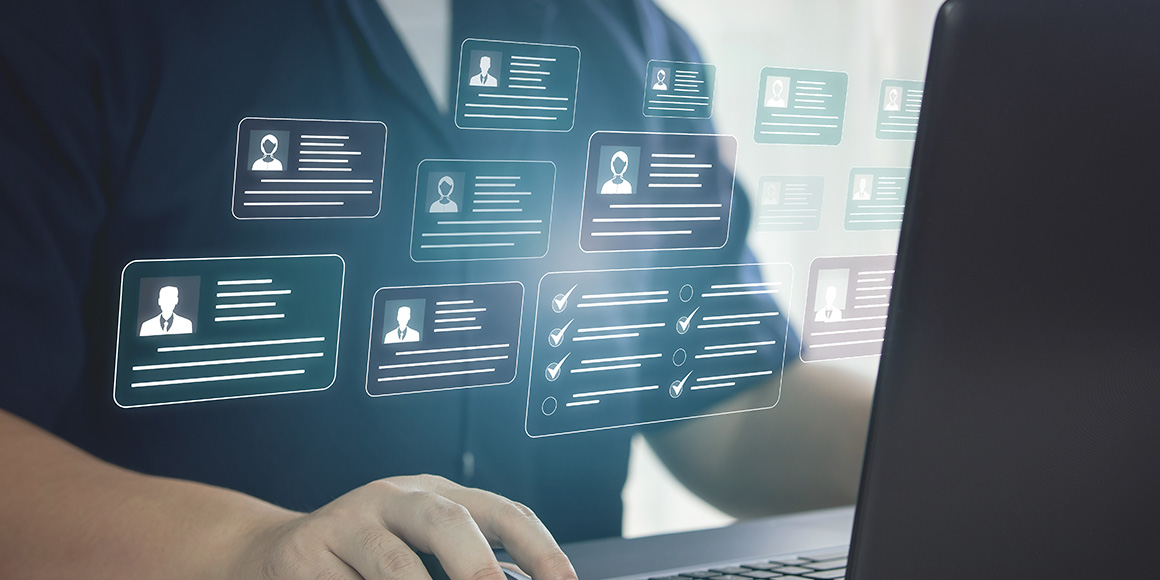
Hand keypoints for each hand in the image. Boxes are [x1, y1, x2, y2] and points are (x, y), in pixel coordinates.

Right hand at [235, 474, 576, 579]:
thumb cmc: (362, 559)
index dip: (540, 548)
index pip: (502, 512)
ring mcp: (349, 520)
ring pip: (393, 560)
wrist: (271, 555)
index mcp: (438, 495)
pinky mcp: (307, 550)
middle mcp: (396, 498)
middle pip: (446, 520)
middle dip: (478, 567)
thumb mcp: (417, 552)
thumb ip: (462, 566)